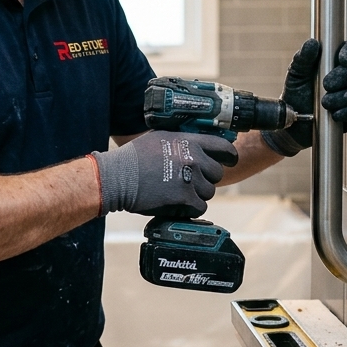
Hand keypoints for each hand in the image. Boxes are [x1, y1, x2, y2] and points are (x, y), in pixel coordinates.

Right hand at [89, 130, 235, 216]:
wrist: (117, 177)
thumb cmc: (135, 157)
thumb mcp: (160, 138)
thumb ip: (182, 140)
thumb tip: (198, 144)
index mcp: (189, 141)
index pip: (223, 148)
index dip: (229, 156)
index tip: (229, 161)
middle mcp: (193, 159)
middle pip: (217, 174)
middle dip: (206, 178)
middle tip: (190, 181)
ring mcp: (190, 179)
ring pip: (208, 192)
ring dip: (197, 194)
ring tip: (178, 192)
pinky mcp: (184, 199)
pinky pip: (199, 207)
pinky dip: (189, 208)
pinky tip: (176, 203)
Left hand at [261, 39, 346, 156]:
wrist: (294, 123)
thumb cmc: (296, 95)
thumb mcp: (296, 75)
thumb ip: (303, 58)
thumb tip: (312, 43)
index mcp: (333, 63)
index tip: (343, 60)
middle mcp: (346, 77)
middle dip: (343, 77)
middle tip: (326, 85)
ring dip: (343, 97)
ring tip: (325, 103)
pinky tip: (335, 114)